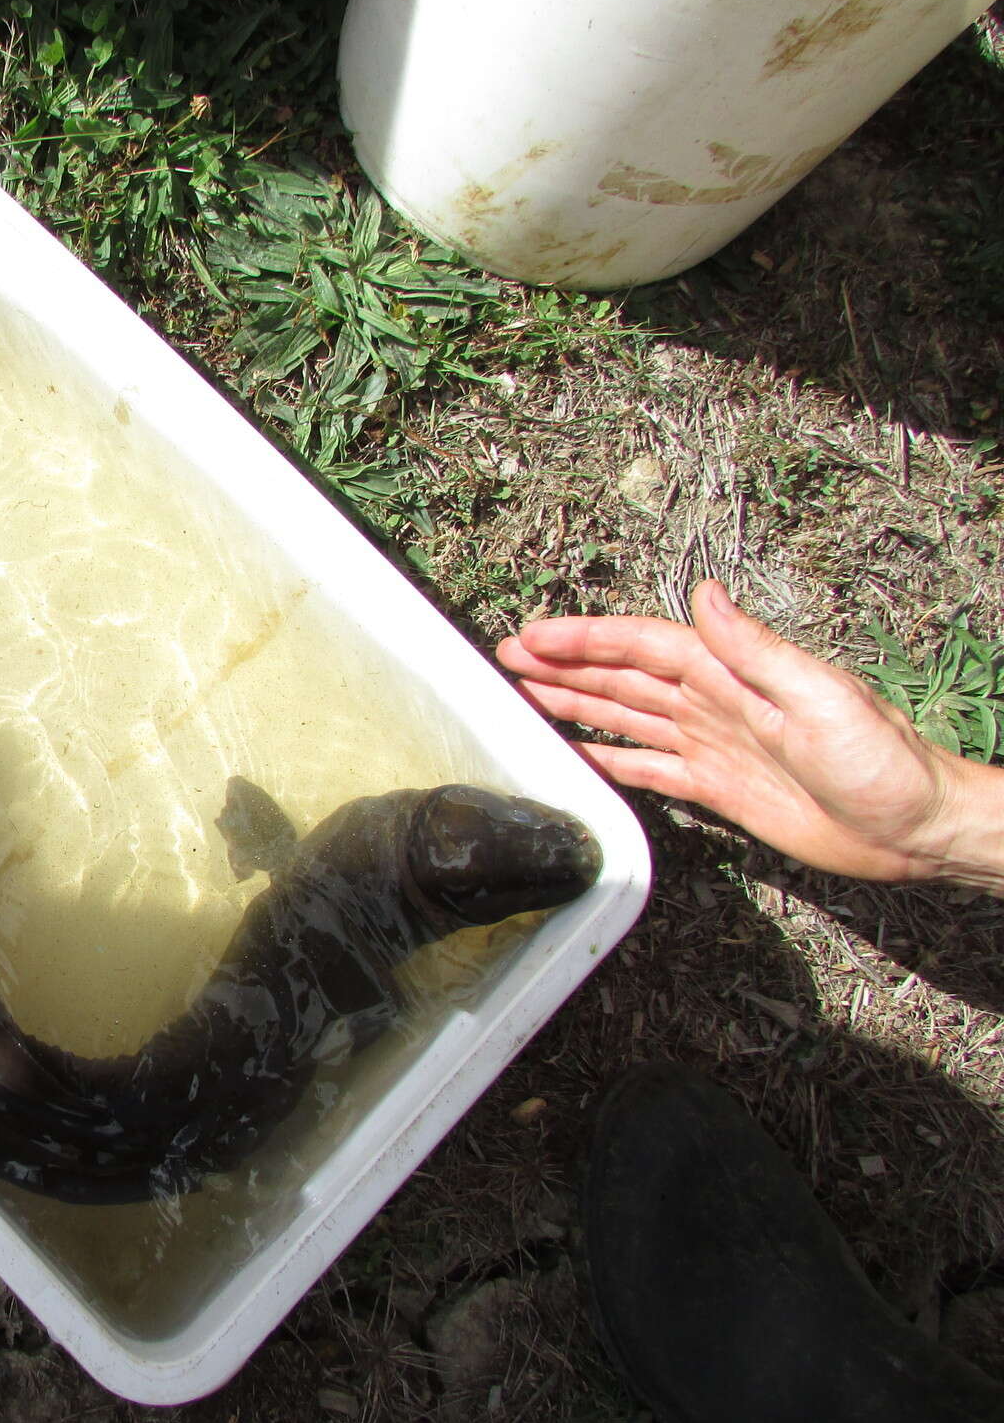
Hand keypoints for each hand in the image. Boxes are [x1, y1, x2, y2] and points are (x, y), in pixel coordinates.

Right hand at [495, 580, 1003, 888]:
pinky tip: (575, 754)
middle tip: (507, 659)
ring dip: (576, 704)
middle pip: (623, 678)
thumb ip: (756, 650)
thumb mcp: (820, 697)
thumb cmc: (880, 761)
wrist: (915, 828)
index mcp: (734, 674)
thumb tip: (704, 594)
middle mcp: (715, 703)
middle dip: (566, 664)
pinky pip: (648, 768)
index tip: (535, 635)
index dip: (588, 639)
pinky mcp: (717, 790)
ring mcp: (712, 745)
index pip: (644, 647)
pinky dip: (608, 759)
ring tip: (524, 695)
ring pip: (626, 717)